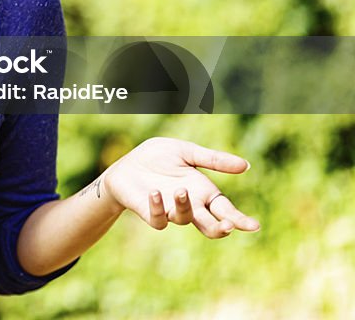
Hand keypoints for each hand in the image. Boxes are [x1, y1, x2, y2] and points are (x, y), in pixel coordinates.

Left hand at [101, 137, 260, 238]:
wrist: (127, 163)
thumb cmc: (158, 157)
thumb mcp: (187, 152)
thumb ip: (213, 160)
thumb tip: (246, 165)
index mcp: (203, 192)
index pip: (226, 210)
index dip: (240, 220)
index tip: (254, 226)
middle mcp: (190, 205)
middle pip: (211, 226)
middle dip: (220, 228)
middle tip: (228, 225)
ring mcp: (170, 210)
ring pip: (184, 220)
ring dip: (184, 207)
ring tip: (181, 190)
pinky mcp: (150, 212)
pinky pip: (158, 219)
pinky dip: (158, 208)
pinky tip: (155, 193)